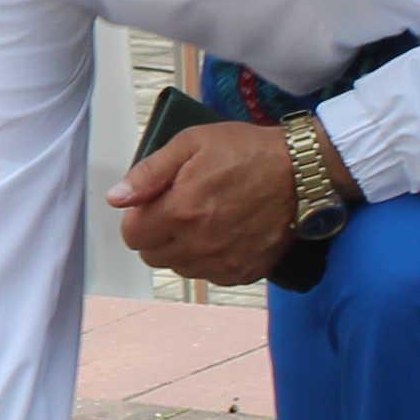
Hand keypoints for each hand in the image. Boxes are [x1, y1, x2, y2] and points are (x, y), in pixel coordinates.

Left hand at [108, 113, 313, 287]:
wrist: (302, 172)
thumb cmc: (245, 151)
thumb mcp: (191, 144)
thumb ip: (149, 173)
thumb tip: (116, 199)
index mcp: (180, 212)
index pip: (132, 236)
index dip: (139, 217)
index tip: (156, 202)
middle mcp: (199, 245)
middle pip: (153, 256)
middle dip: (158, 233)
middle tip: (180, 208)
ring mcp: (224, 263)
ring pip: (180, 268)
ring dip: (183, 248)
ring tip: (205, 219)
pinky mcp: (245, 272)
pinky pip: (211, 276)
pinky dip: (210, 259)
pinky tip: (224, 234)